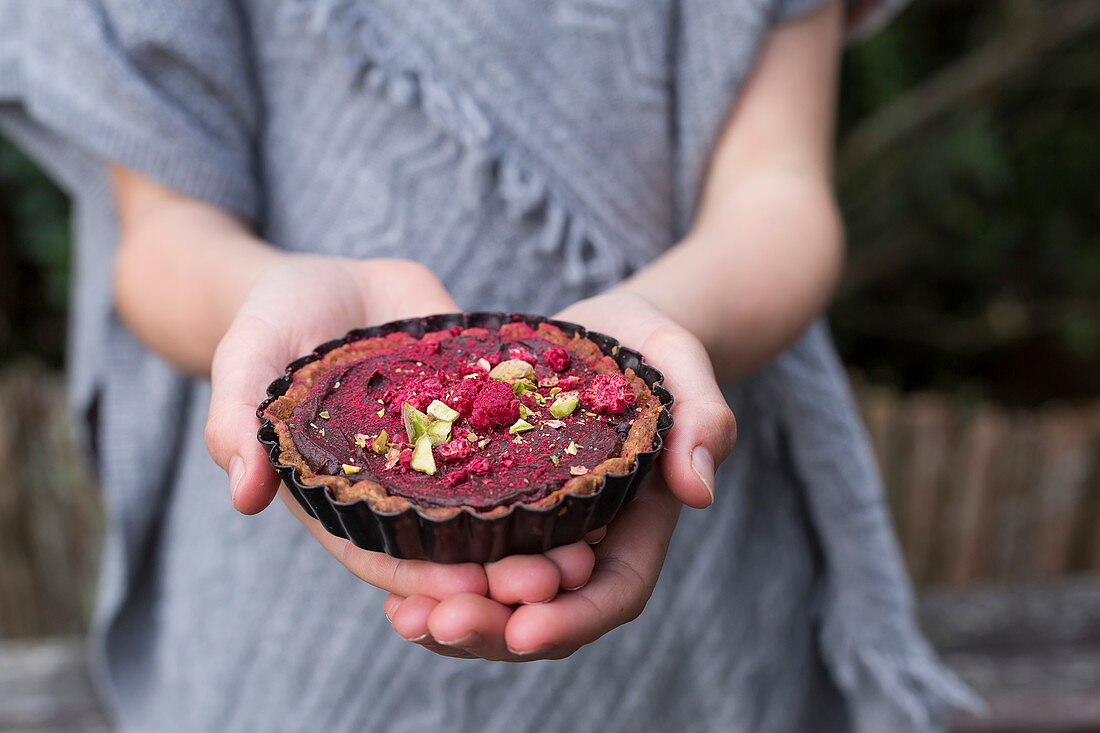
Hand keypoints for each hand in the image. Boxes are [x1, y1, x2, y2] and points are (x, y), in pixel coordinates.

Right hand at [205, 256, 597, 604]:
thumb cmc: (274, 320)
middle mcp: (403, 485)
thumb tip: (243, 492)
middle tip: (556, 580)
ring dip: (541, 532)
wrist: (331, 276)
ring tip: (592, 545)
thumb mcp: (249, 358)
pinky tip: (605, 471)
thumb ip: (238, 417)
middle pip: (453, 544)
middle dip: (499, 570)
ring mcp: (447, 451)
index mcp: (345, 496)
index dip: (425, 579)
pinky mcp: (483, 413)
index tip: (472, 589)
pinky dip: (559, 465)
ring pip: (499, 505)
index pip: (385, 554)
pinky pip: (523, 443)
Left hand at [383, 291, 736, 659]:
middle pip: (544, 611)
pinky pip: (461, 556)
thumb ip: (705, 419)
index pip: (612, 593)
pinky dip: (429, 578)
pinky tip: (392, 585)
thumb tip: (699, 490)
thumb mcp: (681, 365)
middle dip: (494, 628)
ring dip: (451, 615)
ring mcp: (535, 530)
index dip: (572, 619)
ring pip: (495, 598)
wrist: (601, 330)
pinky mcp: (494, 507)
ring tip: (404, 616)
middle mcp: (583, 541)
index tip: (526, 628)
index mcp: (635, 523)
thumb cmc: (648, 346)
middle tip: (440, 623)